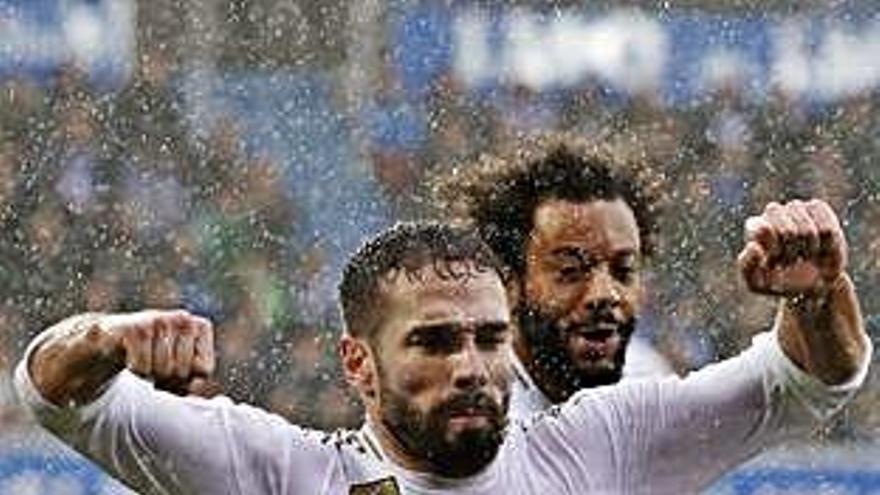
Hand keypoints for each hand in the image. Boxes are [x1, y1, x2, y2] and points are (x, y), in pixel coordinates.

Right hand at [97, 309, 214, 384]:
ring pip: (163, 370)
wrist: (111, 340)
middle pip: (183, 371)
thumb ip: (193, 380)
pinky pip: (142, 367)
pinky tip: (130, 355)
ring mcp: (160, 320)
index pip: (204, 370)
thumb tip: (195, 388)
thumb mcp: (179, 368)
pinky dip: (135, 369)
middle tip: (155, 363)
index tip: (175, 368)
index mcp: (201, 327)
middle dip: (166, 378)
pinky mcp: (135, 328)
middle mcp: (184, 318)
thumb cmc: (153, 355)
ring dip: (149, 374)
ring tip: (144, 358)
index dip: (187, 379)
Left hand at [738, 199, 846, 296]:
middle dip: (791, 252)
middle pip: (786, 231)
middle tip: (791, 261)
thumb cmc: (779, 281)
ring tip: (805, 255)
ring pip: (807, 230)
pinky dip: (827, 245)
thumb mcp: (757, 282)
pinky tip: (821, 248)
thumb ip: (747, 266)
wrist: (810, 282)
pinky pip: (826, 228)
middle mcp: (773, 213)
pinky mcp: (817, 208)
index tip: (776, 262)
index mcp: (754, 227)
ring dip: (809, 250)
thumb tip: (754, 246)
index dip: (774, 249)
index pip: (761, 230)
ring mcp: (795, 208)